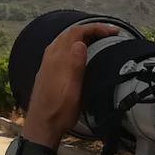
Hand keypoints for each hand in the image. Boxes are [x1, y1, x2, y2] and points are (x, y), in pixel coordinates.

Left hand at [21, 23, 118, 147]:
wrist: (42, 126)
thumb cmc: (59, 110)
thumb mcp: (72, 90)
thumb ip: (75, 64)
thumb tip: (80, 42)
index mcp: (57, 59)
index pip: (76, 32)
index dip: (95, 28)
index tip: (113, 32)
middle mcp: (50, 57)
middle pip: (69, 33)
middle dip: (89, 29)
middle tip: (108, 33)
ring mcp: (46, 63)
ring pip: (63, 40)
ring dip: (80, 35)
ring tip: (96, 39)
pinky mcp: (46, 71)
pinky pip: (59, 48)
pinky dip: (72, 44)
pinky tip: (77, 53)